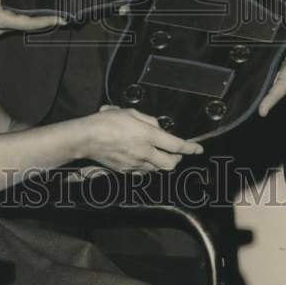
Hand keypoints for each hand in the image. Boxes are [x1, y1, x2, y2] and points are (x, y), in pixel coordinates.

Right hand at [0, 0, 64, 36]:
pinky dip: (24, 18)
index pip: (27, 23)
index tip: (60, 19)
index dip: (45, 21)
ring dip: (34, 21)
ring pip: (19, 25)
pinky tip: (35, 12)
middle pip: (25, 27)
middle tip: (62, 17)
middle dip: (43, 22)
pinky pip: (12, 22)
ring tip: (52, 15)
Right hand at [82, 104, 202, 172]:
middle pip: (170, 164)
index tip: (198, 149)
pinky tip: (140, 157)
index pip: (176, 145)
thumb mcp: (131, 113)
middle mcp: (145, 153)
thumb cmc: (107, 121)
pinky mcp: (126, 171)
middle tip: (176, 152)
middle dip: (177, 159)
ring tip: (156, 152)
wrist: (87, 138)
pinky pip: (142, 171)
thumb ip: (148, 121)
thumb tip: (158, 128)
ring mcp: (135, 164)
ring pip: (157, 169)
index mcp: (148, 136)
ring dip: (161, 162)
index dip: (190, 148)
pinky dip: (146, 166)